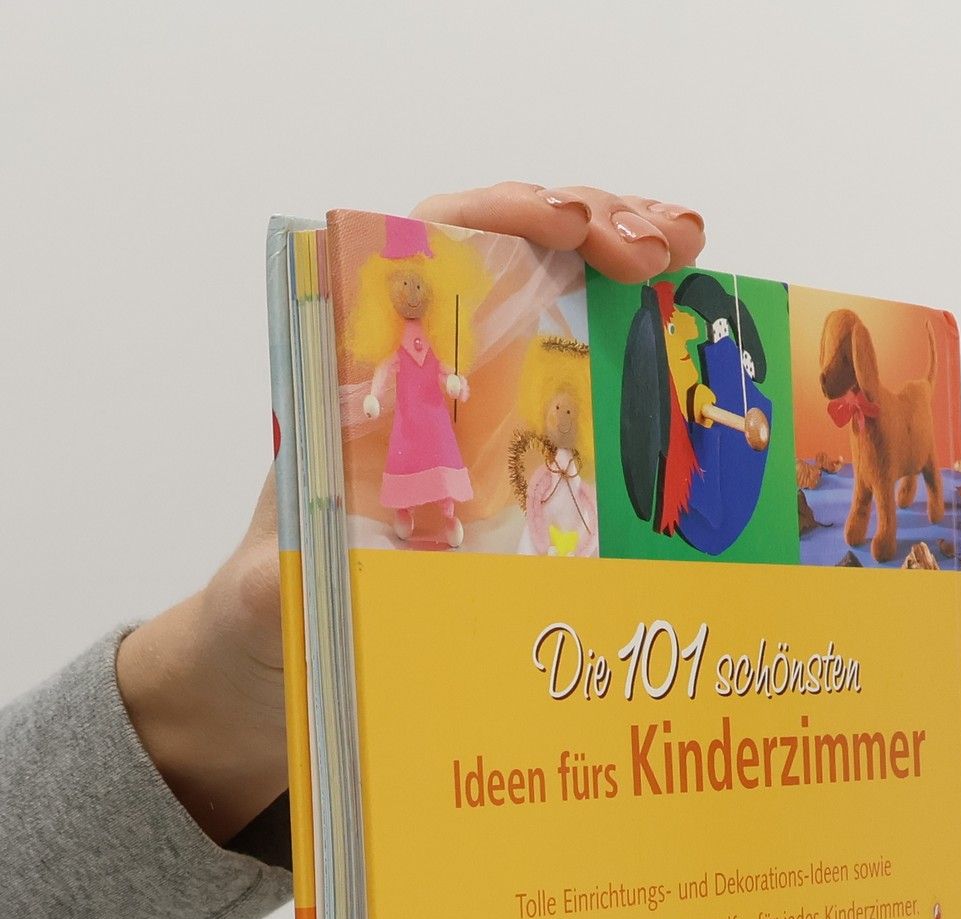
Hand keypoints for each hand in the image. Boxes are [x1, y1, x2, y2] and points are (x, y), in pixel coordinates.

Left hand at [117, 183, 704, 846]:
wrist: (282, 659)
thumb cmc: (270, 609)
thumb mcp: (268, 592)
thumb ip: (281, 577)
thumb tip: (305, 567)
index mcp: (357, 374)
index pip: (428, 248)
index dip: (501, 217)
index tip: (567, 225)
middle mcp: (420, 373)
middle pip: (513, 254)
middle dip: (594, 226)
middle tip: (667, 244)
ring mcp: (474, 410)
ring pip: (558, 301)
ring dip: (629, 267)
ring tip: (689, 254)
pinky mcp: (513, 460)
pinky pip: (585, 385)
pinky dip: (641, 350)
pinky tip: (691, 336)